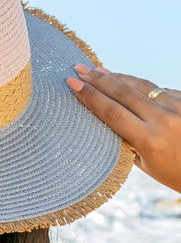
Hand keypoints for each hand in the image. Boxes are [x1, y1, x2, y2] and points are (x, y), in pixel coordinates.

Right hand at [67, 65, 180, 193]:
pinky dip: (140, 86)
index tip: (73, 83)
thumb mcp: (146, 165)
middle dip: (98, 79)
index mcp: (149, 141)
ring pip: (141, 85)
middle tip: (79, 68)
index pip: (112, 112)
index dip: (90, 96)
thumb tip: (106, 115)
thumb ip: (128, 140)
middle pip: (123, 92)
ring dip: (117, 77)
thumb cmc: (175, 174)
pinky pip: (158, 89)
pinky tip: (126, 82)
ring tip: (98, 70)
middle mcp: (164, 120)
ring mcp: (178, 107)